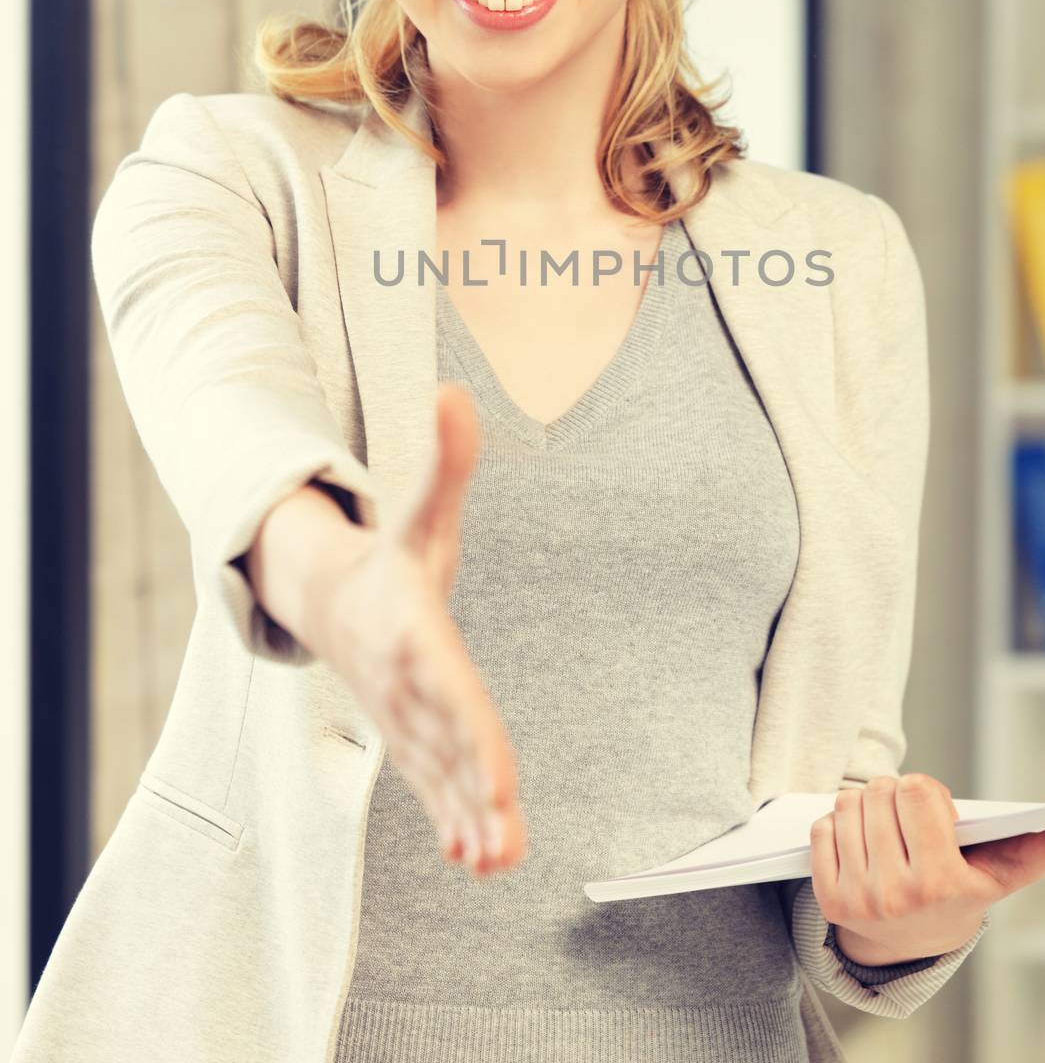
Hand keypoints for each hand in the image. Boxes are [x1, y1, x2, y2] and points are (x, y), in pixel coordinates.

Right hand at [314, 382, 526, 878]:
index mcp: (413, 634)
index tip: (501, 781)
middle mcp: (408, 685)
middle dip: (474, 792)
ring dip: (468, 819)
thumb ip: (445, 459)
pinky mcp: (412, 736)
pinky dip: (454, 819)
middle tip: (504, 842)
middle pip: (447, 743)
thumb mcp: (420, 510)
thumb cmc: (391, 555)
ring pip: (440, 775)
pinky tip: (483, 857)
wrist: (330, 597)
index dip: (475, 735)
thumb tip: (454, 390)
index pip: (451, 688)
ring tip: (500, 863)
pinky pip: (433, 784)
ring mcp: (406, 718)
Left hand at [810, 772, 1044, 963]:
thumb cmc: (962, 892)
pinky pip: (822, 827)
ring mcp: (859, 897)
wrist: (909, 947)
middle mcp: (896, 893)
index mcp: (940, 882)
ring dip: (867, 807)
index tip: (942, 817)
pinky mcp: (828, 896)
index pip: (919, 789)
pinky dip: (839, 827)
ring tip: (889, 833)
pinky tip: (862, 847)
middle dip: (897, 796)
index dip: (931, 794)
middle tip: (912, 823)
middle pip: (881, 790)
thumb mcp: (1005, 873)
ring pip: (849, 803)